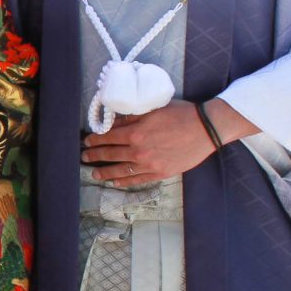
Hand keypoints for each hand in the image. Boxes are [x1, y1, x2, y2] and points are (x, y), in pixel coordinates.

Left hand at [82, 102, 214, 187]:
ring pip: (121, 170)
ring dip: (105, 172)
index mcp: (136, 132)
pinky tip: (116, 182)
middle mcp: (139, 151)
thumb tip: (115, 118)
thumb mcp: (154, 108)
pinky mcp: (160, 173)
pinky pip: (137, 180)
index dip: (95, 139)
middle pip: (110, 154)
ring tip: (95, 174)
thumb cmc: (182, 114)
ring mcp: (149, 164)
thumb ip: (133, 115)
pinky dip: (125, 182)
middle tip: (84, 157)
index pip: (109, 137)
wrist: (206, 130)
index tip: (86, 141)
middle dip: (95, 156)